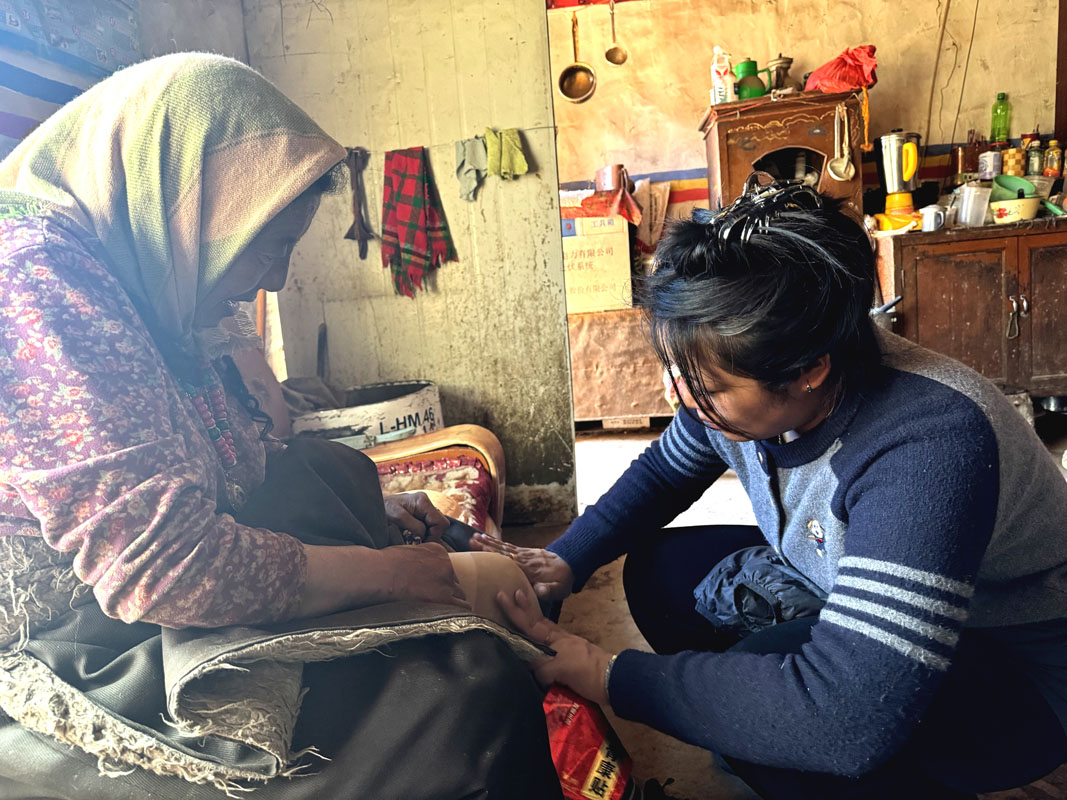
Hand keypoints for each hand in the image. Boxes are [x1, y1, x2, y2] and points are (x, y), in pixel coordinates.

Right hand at [380, 542, 469, 608]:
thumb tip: (417, 571)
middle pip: (454, 581)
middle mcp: (447, 565)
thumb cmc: (386, 564)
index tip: (432, 584)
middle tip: (435, 598)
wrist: (382, 573)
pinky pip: (462, 607)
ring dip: (452, 601)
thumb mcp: (407, 552)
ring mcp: (447, 582)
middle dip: (446, 589)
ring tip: (443, 610)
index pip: (447, 567)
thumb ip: (419, 560)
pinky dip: (459, 611)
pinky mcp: (444, 599)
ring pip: (460, 594)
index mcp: (438, 551)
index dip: (440, 578)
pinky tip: (453, 616)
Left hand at [384, 492, 448, 543]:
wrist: (373, 504)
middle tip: (418, 541)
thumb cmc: (383, 509)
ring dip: (427, 534)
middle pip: (440, 524)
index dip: (434, 534)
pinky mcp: (419, 514)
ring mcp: (423, 508)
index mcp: (422, 501)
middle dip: (432, 535)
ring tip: (413, 538)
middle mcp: (426, 503)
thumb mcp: (397, 517)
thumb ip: (414, 525)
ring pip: (435, 526)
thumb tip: (424, 534)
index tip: (422, 542)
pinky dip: (423, 532)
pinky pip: (428, 525)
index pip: (440, 522)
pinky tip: (412, 534)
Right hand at [471, 534, 574, 601]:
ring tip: (473, 537)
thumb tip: (538, 590)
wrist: (571, 563)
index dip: (496, 559)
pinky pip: (507, 546)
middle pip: (502, 552)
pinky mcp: (524, 551)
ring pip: (503, 547)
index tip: (482, 554)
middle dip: (487, 547)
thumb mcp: (559, 589)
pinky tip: (486, 538)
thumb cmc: (563, 580)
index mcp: (529, 570)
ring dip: (488, 542)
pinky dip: (496, 541)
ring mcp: (523, 554)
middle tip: (471, 542)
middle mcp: (524, 559)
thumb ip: (549, 590)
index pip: (509, 563)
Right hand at [497, 587, 611, 705]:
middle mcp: (557, 640)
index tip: (502, 595)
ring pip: (541, 633)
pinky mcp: (568, 663)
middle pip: (535, 622)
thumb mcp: (563, 668)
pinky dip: (537, 645)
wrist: (613, 681)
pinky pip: (547, 650)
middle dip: (522, 608)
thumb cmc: (587, 672)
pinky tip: (535, 650)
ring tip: (520, 613)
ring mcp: (564, 650)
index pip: (529, 622)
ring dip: (529, 623)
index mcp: (555, 638)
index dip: (514, 610)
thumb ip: (542, 666)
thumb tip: (526, 666)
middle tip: (509, 592)